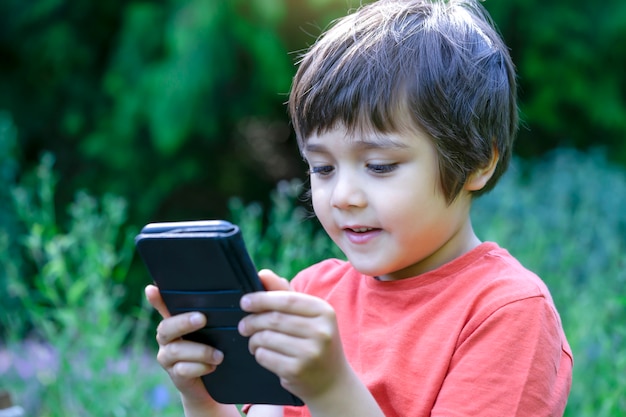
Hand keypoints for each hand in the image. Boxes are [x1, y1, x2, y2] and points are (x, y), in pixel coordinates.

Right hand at [145, 285, 222, 405]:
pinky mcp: (176, 377)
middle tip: (202, 319)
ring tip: (219, 355)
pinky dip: (200, 367)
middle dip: (183, 322)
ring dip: (201, 351)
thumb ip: (207, 313)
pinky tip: (212, 367)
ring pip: (176, 350)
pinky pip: (182, 370)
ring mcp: (168, 359)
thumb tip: (210, 292)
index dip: (155, 299)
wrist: (212, 381)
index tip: (151, 289)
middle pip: (165, 328)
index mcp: (174, 324)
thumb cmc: (211, 348)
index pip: (162, 307)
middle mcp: (166, 339)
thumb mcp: (211, 329)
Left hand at [238, 271, 349, 401]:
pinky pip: (265, 356)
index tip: (244, 302)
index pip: (287, 299)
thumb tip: (263, 273)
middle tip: (243, 325)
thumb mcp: (307, 316)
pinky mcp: (297, 370)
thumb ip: (284, 293)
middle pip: (274, 319)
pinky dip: (258, 353)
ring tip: (253, 340)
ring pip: (267, 338)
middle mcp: (321, 331)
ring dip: (253, 339)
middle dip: (252, 321)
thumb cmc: (315, 341)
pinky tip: (262, 353)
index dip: (262, 299)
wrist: (331, 381)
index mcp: (324, 311)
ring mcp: (310, 352)